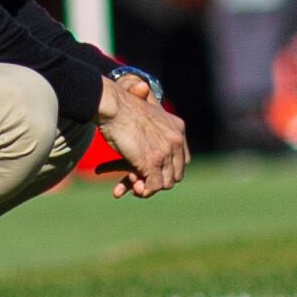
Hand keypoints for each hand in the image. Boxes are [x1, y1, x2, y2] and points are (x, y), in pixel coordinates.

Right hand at [96, 75, 188, 198]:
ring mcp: (165, 152)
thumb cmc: (124, 109)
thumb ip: (156, 131)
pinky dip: (143, 190)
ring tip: (133, 183)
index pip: (183, 160)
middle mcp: (176, 140)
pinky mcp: (151, 162)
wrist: (114, 106)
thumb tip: (150, 120)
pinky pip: (153, 186)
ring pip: (165, 183)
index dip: (168, 169)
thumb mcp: (149, 117)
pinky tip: (131, 187)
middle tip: (141, 180)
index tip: (154, 172)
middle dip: (159, 180)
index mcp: (178, 128)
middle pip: (176, 174)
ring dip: (149, 187)